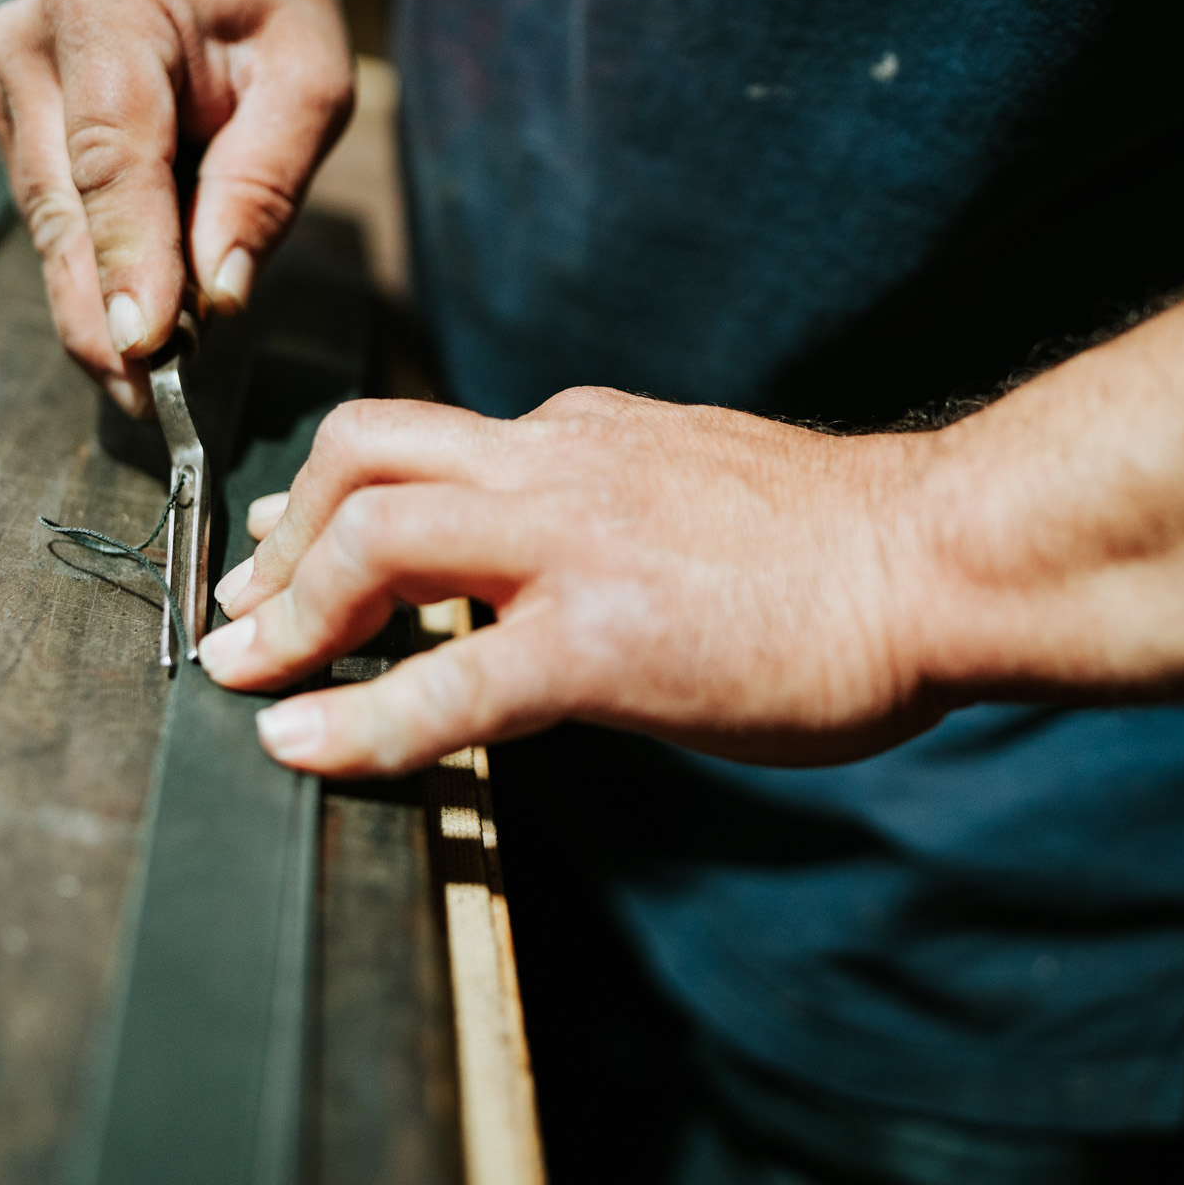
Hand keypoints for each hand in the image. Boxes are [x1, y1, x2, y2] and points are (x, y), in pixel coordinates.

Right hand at [0, 0, 352, 414]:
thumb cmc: (265, 14)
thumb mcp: (309, 82)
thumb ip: (265, 182)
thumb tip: (220, 292)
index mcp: (106, 5)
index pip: (110, 153)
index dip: (125, 257)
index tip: (144, 345)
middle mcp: (31, 44)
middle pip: (63, 207)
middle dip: (107, 313)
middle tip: (151, 399)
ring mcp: (7, 90)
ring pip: (50, 231)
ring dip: (102, 307)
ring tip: (159, 373)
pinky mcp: (12, 134)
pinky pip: (54, 227)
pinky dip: (99, 280)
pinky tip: (143, 319)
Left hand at [196, 389, 952, 776]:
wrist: (942, 558)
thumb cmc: (840, 547)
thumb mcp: (693, 488)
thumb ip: (608, 506)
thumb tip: (552, 566)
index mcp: (579, 434)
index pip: (422, 444)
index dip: (334, 499)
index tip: (292, 546)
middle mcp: (556, 462)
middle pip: (361, 451)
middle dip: (280, 534)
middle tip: (241, 604)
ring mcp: (571, 543)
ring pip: (375, 535)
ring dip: (289, 612)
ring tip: (248, 674)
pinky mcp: (599, 639)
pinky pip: (443, 683)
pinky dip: (355, 721)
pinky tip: (304, 750)